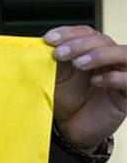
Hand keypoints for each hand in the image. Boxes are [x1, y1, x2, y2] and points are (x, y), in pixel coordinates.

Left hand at [47, 25, 126, 152]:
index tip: (49, 39)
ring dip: (100, 55)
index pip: (86, 33)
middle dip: (80, 44)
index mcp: (91, 52)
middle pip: (104, 40)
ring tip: (79, 63)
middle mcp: (108, 61)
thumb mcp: (56, 79)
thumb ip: (55, 62)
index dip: (69, 33)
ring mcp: (121, 75)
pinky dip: (114, 77)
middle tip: (60, 53)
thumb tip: (43, 44)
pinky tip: (96, 81)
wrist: (71, 130)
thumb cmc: (66, 102)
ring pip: (124, 54)